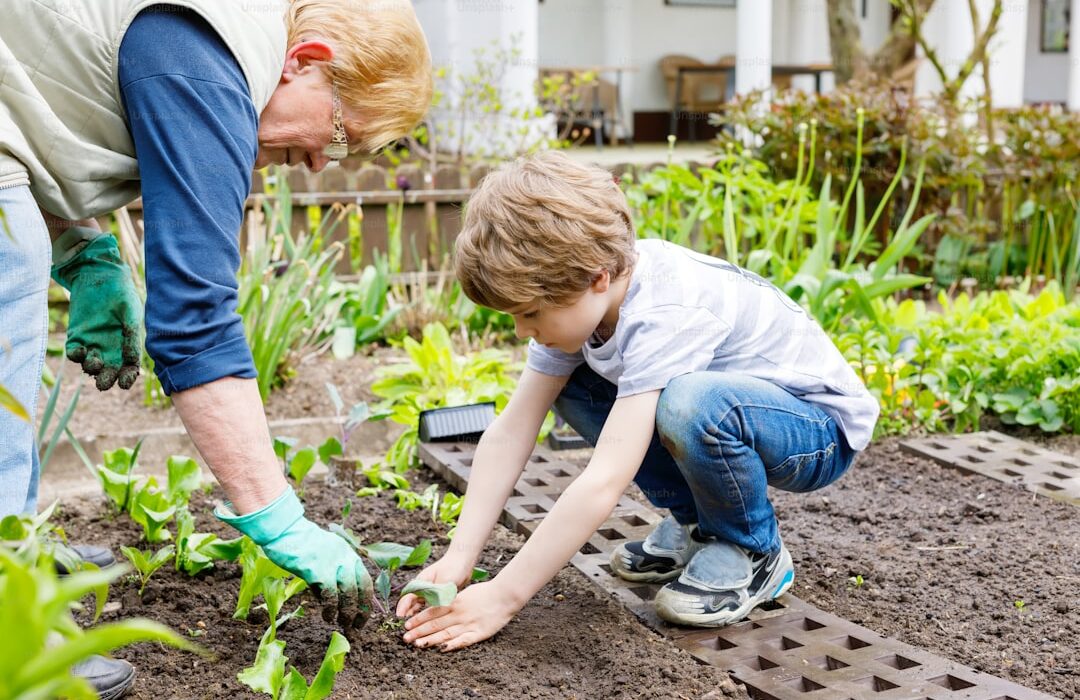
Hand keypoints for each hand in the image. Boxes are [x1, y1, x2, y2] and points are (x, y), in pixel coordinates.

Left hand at [51, 229, 142, 389]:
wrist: (101, 277)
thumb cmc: (122, 294)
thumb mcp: (132, 313)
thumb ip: (132, 335)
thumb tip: (131, 360)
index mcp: (128, 345)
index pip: (129, 368)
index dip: (127, 378)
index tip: (124, 382)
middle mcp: (111, 348)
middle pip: (109, 372)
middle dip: (106, 379)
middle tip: (105, 380)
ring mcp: (93, 343)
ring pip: (91, 365)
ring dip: (92, 369)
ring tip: (95, 362)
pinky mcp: (77, 336)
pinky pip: (75, 353)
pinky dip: (76, 356)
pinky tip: (80, 351)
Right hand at [215, 487, 372, 635]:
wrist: (283, 531)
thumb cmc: (298, 546)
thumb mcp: (323, 556)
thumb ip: (331, 573)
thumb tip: (335, 601)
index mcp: (348, 552)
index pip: (365, 579)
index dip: (366, 601)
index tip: (363, 616)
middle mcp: (345, 556)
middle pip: (362, 587)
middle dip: (362, 610)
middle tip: (356, 626)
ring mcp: (333, 563)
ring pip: (349, 592)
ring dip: (348, 612)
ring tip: (343, 624)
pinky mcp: (318, 570)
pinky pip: (330, 595)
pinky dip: (331, 609)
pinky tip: (327, 616)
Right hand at [395, 555, 474, 618]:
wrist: (463, 560)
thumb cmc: (453, 567)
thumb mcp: (444, 581)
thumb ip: (438, 594)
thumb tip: (433, 607)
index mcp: (421, 581)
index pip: (408, 596)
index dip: (402, 607)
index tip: (399, 617)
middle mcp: (422, 586)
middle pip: (410, 601)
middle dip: (405, 613)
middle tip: (404, 626)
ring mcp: (429, 590)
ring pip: (418, 604)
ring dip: (414, 614)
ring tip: (411, 627)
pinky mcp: (437, 593)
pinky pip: (428, 605)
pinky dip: (424, 612)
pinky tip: (425, 622)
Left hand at [401, 581, 518, 651]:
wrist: (505, 595)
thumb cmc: (485, 592)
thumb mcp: (464, 592)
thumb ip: (450, 600)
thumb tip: (435, 605)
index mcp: (455, 602)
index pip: (432, 612)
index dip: (419, 619)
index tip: (407, 625)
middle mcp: (459, 613)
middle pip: (435, 624)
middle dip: (419, 631)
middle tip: (405, 638)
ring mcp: (468, 624)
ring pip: (446, 633)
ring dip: (430, 640)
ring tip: (417, 644)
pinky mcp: (479, 633)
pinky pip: (463, 640)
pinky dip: (452, 645)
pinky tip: (442, 648)